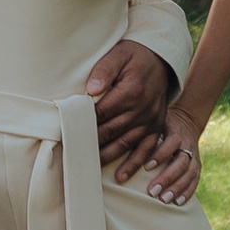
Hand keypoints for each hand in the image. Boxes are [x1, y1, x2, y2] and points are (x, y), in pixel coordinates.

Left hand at [86, 39, 173, 180]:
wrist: (162, 58)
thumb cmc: (134, 55)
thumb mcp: (119, 54)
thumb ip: (104, 70)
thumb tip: (91, 90)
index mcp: (131, 91)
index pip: (101, 113)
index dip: (83, 124)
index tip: (67, 134)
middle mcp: (142, 109)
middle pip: (111, 131)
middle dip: (91, 143)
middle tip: (72, 155)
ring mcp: (151, 120)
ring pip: (126, 143)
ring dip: (108, 157)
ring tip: (90, 169)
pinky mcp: (157, 126)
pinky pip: (147, 148)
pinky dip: (135, 162)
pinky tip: (122, 175)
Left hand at [143, 113, 203, 204]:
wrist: (186, 121)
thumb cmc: (162, 125)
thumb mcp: (154, 124)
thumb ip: (143, 133)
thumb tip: (118, 143)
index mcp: (176, 133)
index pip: (171, 143)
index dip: (160, 155)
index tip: (147, 167)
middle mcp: (187, 145)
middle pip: (181, 162)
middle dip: (167, 178)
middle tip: (152, 192)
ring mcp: (194, 157)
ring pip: (189, 173)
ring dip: (177, 188)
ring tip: (163, 200)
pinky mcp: (196, 166)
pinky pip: (195, 180)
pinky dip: (188, 192)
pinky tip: (178, 202)